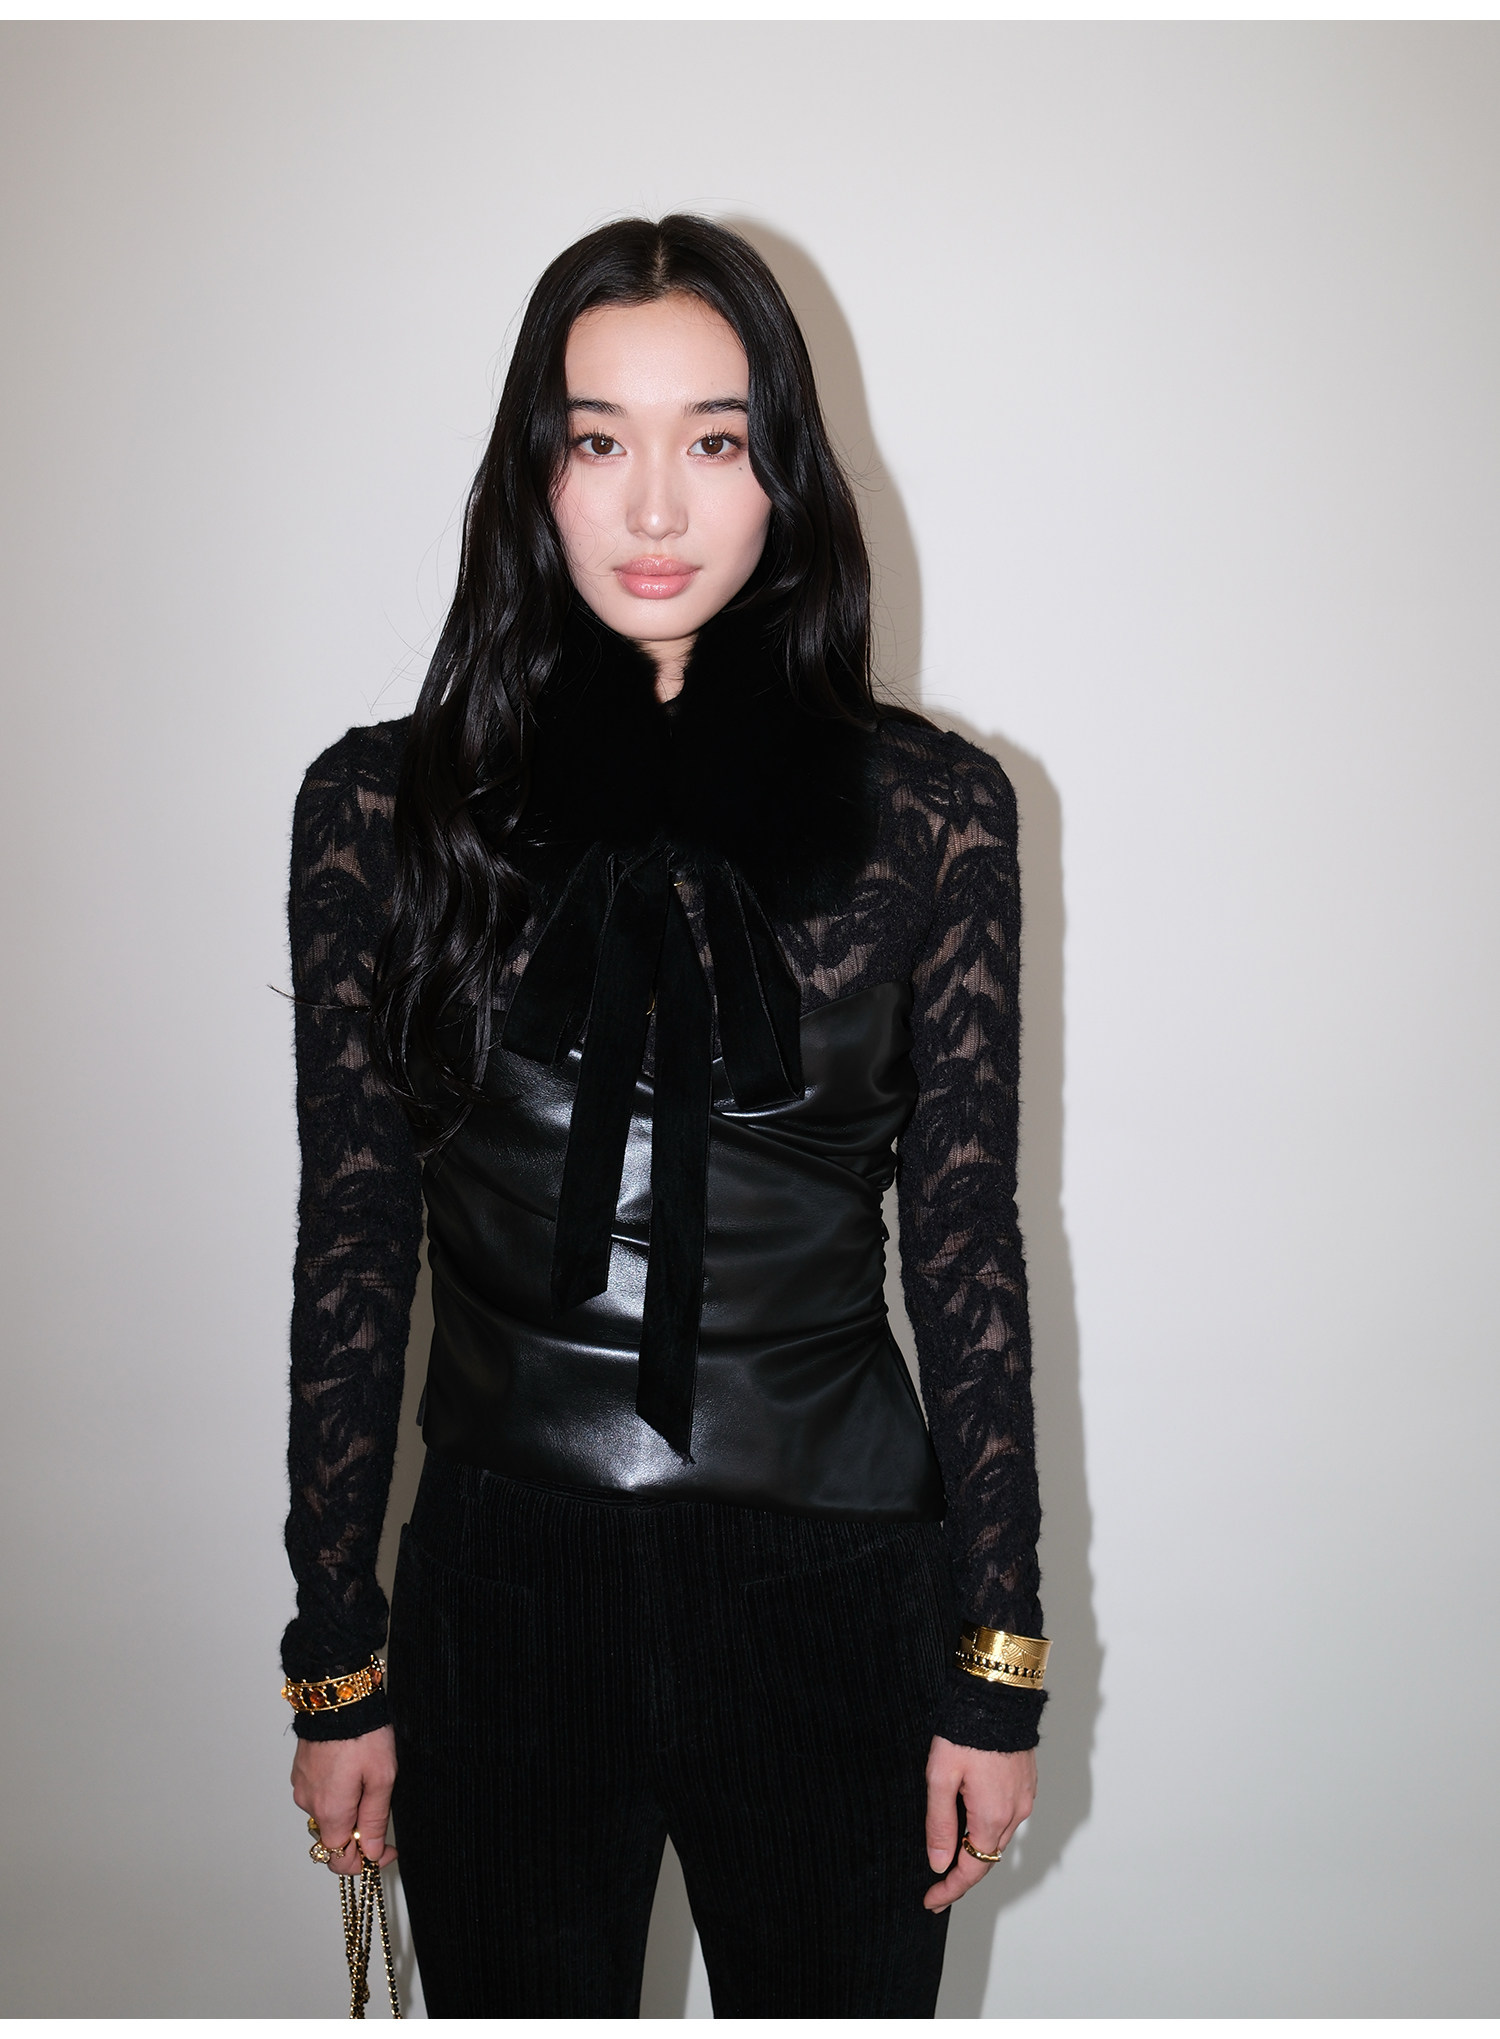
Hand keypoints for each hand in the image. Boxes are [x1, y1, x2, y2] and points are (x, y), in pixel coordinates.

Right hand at [291, 1725, 397, 1875]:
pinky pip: (319, 1795)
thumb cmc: (362, 1733)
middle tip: (379, 1813)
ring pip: (326, 1815)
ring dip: (346, 1811)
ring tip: (366, 1783)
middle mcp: (309, 1804)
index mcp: (330, 1811)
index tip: (384, 1850)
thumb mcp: (381, 1778)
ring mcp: (302, 1787)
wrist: (337, 1698)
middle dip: (356, 1835)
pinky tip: (350, 1772)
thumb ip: (374, 1820)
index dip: (365, 1863)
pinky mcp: (301, 1772)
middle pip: (333, 1838)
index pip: (339, 1861)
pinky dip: (335, 1794)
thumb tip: (370, 1852)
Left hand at [923, 1735, 1035, 1911]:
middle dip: (961, 1874)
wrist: (997, 1695)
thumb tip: (939, 1863)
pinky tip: (971, 1823)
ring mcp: (1024, 1799)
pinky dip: (988, 1828)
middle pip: (986, 1857)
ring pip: (997, 1838)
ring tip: (950, 1855)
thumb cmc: (966, 1731)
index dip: (950, 1889)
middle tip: (936, 1886)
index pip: (972, 1869)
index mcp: (991, 1816)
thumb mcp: (940, 1777)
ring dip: (976, 1850)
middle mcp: (1014, 1813)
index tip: (932, 1901)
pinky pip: (1007, 1818)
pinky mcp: (1026, 1785)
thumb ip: (940, 1824)